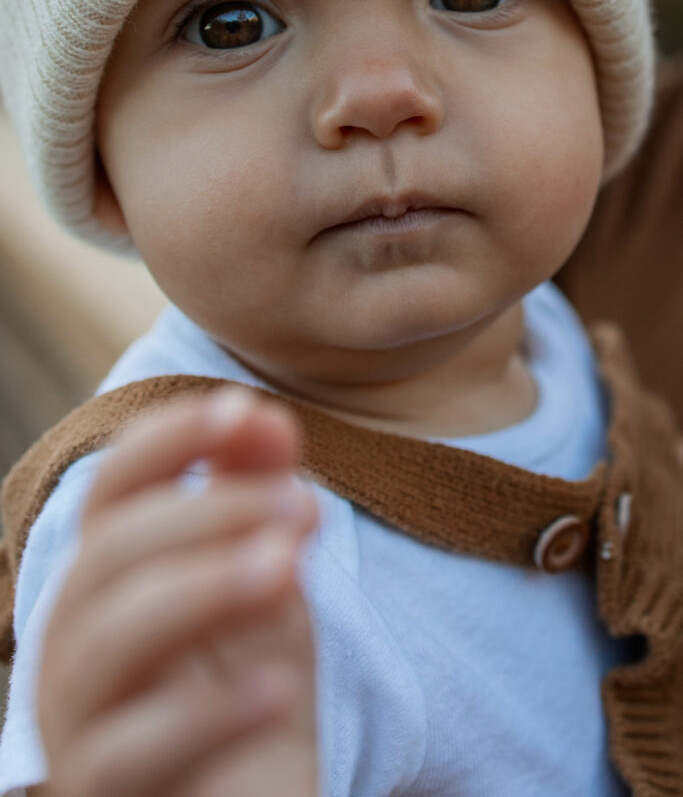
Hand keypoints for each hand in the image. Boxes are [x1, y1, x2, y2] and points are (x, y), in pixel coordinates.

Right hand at [37, 388, 318, 796]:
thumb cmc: (250, 695)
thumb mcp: (265, 589)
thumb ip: (258, 502)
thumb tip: (266, 414)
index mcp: (110, 581)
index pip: (113, 490)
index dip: (169, 440)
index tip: (245, 408)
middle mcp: (75, 644)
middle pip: (110, 554)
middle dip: (211, 513)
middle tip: (304, 502)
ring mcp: (80, 725)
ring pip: (106, 642)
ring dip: (203, 587)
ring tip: (288, 564)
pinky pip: (127, 754)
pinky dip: (203, 713)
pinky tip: (276, 690)